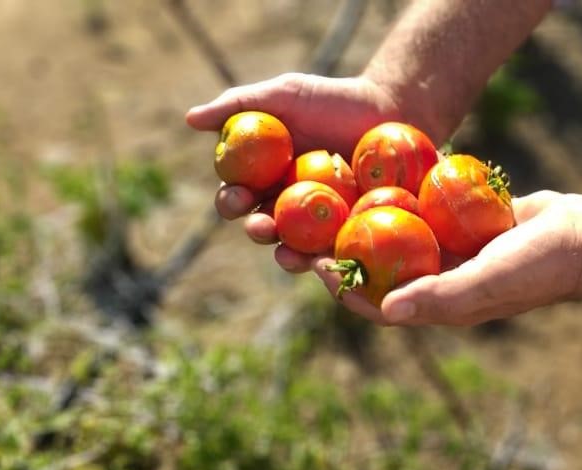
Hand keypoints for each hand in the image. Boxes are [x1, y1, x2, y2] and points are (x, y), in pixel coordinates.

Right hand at [186, 73, 405, 270]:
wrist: (392, 109)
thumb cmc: (334, 99)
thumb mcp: (286, 94)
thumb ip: (240, 104)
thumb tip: (190, 119)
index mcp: (264, 176)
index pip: (237, 195)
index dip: (231, 200)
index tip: (237, 196)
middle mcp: (286, 203)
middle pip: (261, 226)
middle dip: (256, 230)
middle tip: (261, 226)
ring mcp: (318, 222)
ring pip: (294, 247)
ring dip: (286, 256)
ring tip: (289, 255)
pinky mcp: (349, 232)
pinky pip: (334, 252)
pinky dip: (327, 261)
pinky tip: (328, 264)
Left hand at [310, 190, 581, 325]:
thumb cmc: (540, 264)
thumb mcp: (489, 279)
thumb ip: (441, 295)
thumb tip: (387, 308)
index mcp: (445, 305)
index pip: (383, 306)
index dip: (347, 291)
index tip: (317, 266)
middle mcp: (445, 280)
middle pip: (384, 270)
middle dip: (347, 254)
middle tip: (314, 230)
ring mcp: (456, 250)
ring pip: (401, 238)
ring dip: (370, 222)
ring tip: (339, 196)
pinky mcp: (467, 222)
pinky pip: (428, 210)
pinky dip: (406, 197)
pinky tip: (381, 173)